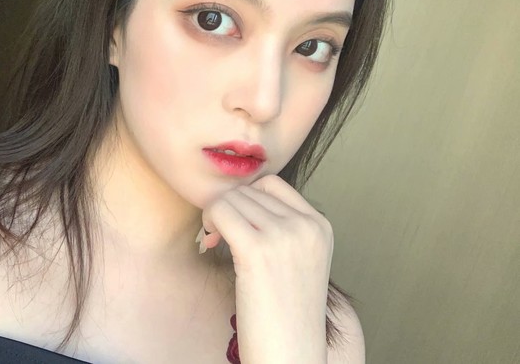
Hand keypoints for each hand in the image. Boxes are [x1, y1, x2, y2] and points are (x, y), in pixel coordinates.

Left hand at [201, 174, 333, 363]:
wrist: (290, 355)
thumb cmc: (285, 314)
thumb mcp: (298, 260)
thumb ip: (282, 226)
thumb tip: (240, 197)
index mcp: (320, 226)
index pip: (272, 184)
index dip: (246, 199)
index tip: (238, 225)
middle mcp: (307, 226)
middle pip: (249, 189)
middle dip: (229, 208)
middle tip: (220, 237)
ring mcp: (284, 236)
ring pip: (231, 198)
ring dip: (216, 215)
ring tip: (217, 243)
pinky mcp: (257, 250)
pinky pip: (220, 211)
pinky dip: (209, 222)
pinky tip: (211, 243)